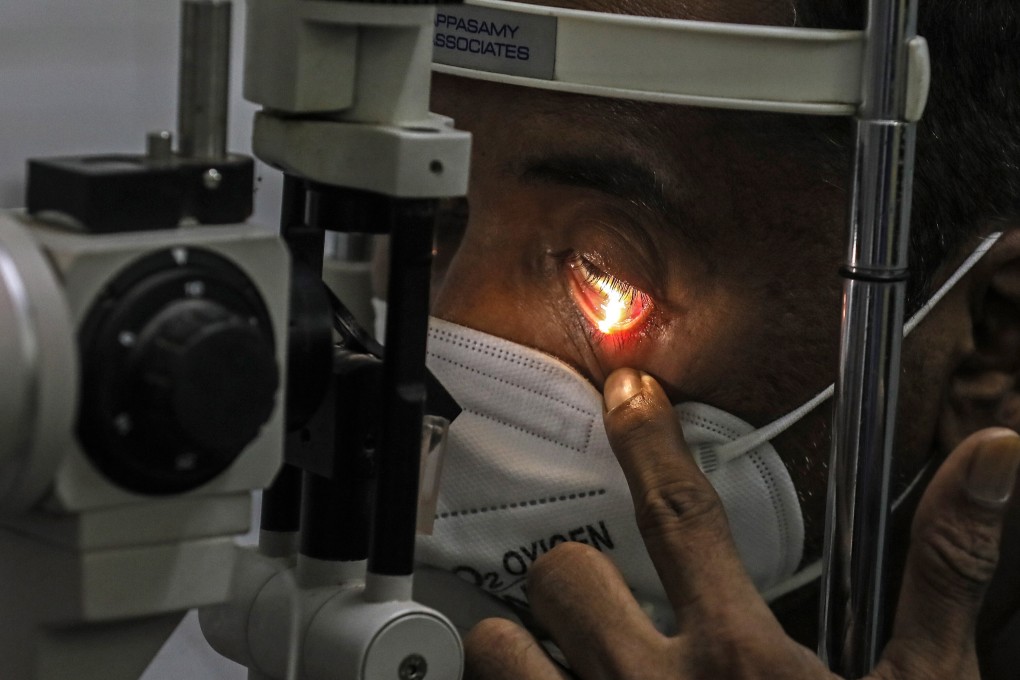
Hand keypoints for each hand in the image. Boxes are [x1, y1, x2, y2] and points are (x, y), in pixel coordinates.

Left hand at [462, 368, 1019, 679]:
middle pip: (565, 576)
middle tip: (602, 606)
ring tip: (557, 665)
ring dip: (519, 649)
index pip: (680, 510)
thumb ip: (945, 572)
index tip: (626, 390)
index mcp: (741, 662)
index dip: (649, 435)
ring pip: (500, 651)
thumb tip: (992, 451)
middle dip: (577, 579)